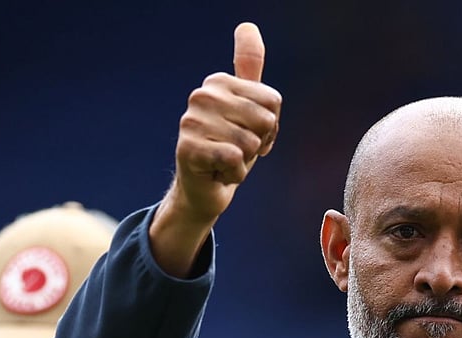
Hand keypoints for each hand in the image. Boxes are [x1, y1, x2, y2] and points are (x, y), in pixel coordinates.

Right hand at [151, 22, 281, 274]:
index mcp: (219, 82)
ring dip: (245, 161)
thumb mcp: (249, 108)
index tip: (250, 133)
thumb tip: (248, 25)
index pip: (273, 102)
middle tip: (237, 150)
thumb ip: (249, 69)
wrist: (206, 188)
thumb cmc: (231, 147)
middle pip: (265, 120)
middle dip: (258, 143)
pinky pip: (234, 159)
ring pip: (250, 142)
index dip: (270, 127)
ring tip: (226, 160)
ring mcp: (191, 121)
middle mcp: (202, 95)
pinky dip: (234, 174)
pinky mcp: (187, 148)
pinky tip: (219, 172)